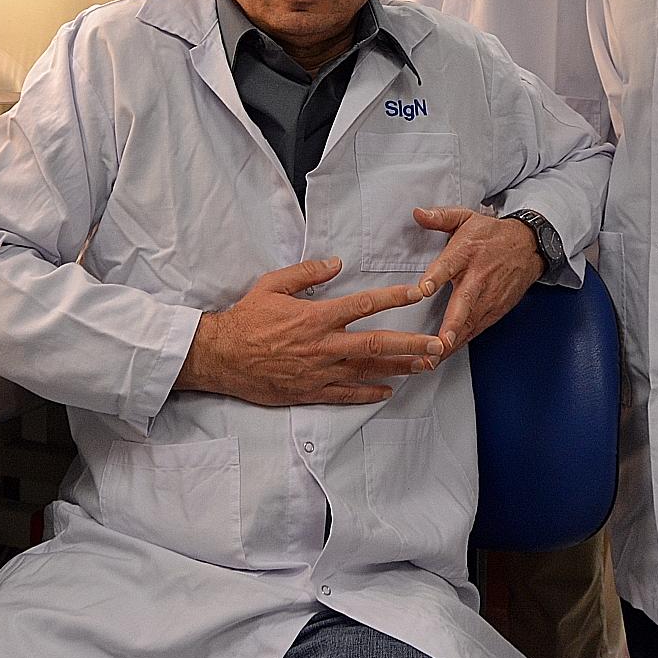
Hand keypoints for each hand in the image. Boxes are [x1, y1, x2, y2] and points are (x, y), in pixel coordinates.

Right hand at [176, 257, 444, 405]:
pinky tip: (388, 390)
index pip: (364, 304)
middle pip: (376, 344)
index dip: (394, 297)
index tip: (419, 292)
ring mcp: (319, 372)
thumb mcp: (272, 285)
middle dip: (410, 344)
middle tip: (438, 344)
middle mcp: (323, 346)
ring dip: (399, 368)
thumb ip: (307, 272)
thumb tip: (337, 262)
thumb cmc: (246, 318)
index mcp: (316, 317)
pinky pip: (346, 395)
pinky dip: (368, 393)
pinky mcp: (310, 392)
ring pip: (367, 371)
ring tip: (425, 366)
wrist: (220, 357)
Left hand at [413, 207, 543, 356]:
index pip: (449, 265)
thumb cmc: (492, 233)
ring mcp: (488, 296)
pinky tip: (445, 355)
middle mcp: (477, 277)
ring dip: (452, 342)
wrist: (529, 246)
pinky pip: (475, 329)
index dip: (435, 277)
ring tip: (432, 358)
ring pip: (469, 323)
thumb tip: (417, 213)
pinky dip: (461, 343)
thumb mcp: (466, 217)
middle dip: (452, 324)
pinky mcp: (495, 309)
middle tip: (438, 342)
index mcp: (466, 252)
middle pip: (463, 302)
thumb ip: (440, 217)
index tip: (423, 289)